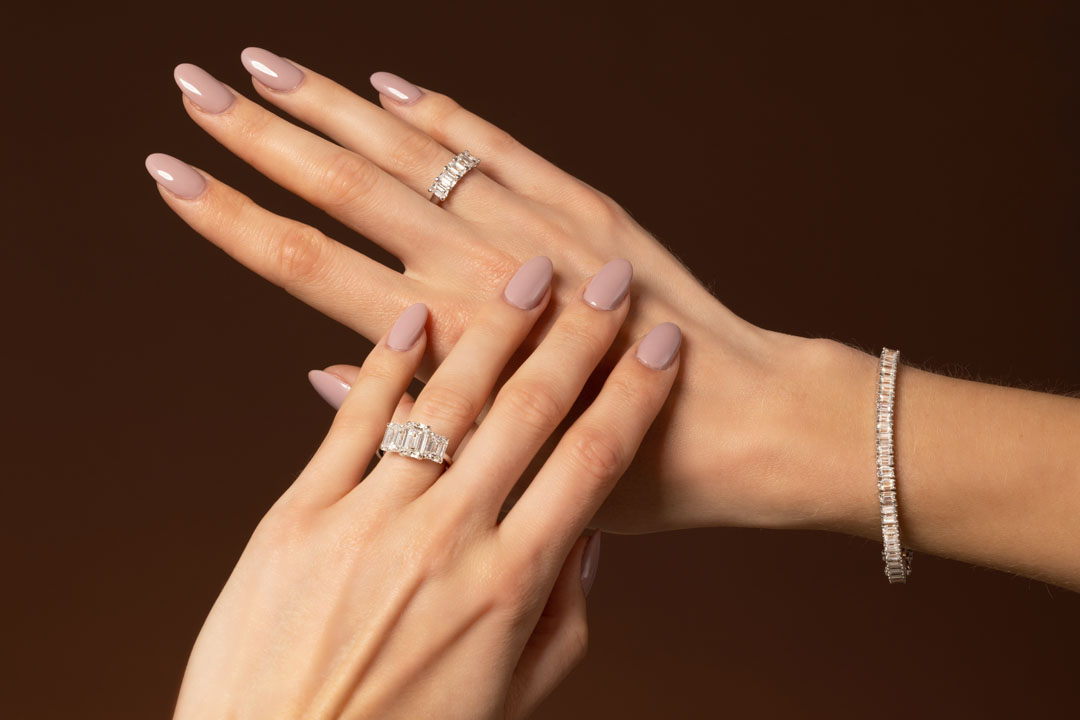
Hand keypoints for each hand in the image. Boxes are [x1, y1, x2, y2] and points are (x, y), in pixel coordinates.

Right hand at [148, 50, 870, 534]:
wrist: (742, 421)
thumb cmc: (627, 467)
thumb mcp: (506, 469)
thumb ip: (407, 416)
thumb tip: (321, 368)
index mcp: (446, 343)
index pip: (306, 263)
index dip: (229, 216)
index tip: (169, 173)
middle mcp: (475, 272)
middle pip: (342, 185)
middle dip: (258, 133)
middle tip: (192, 85)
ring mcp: (530, 227)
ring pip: (408, 150)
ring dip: (330, 103)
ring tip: (264, 63)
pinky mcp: (580, 205)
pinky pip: (492, 146)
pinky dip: (439, 111)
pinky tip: (386, 81)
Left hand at [173, 258, 679, 717]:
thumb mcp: (513, 691)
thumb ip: (560, 609)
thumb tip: (584, 534)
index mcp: (511, 584)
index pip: (593, 460)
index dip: (638, 392)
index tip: (664, 344)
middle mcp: (447, 538)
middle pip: (529, 408)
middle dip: (581, 334)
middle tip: (610, 281)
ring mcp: (368, 520)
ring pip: (446, 396)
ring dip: (496, 326)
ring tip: (530, 273)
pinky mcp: (298, 515)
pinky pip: (354, 420)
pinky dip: (387, 361)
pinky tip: (418, 314)